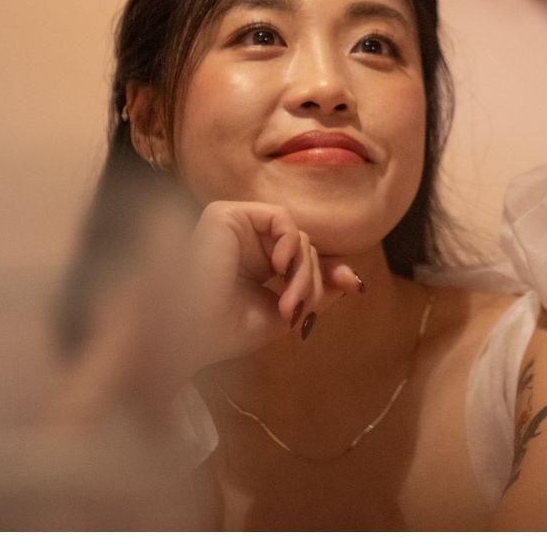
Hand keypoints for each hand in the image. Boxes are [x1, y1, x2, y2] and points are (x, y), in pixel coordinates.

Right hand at [178, 200, 362, 372]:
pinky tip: (280, 267)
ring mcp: (236, 227)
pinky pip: (280, 216)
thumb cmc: (227, 330)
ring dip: (303, 270)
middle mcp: (246, 243)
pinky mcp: (226, 214)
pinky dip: (290, 241)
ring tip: (288, 301)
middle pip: (304, 248)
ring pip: (296, 235)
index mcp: (256, 265)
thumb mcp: (284, 312)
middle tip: (298, 311)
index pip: (303, 258)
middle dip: (312, 280)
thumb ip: (317, 291)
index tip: (352, 286)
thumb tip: (354, 280)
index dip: (328, 271)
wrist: (192, 334)